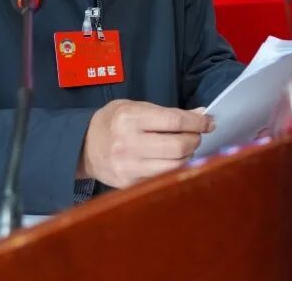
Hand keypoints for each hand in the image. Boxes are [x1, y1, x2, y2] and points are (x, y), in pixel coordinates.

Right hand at [77, 100, 213, 188]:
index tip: (209, 122)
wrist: (83, 146)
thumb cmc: (112, 122)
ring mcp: (128, 167)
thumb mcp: (135, 107)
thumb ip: (167, 112)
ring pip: (175, 165)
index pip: (174, 121)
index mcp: (129, 119)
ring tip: (186, 147)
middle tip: (196, 135)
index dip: (197, 122)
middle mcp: (128, 144)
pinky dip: (175, 168)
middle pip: (178, 146)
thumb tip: (200, 113)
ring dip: (188, 155)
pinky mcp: (129, 184)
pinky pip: (163, 177)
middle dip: (195, 139)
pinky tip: (174, 159)